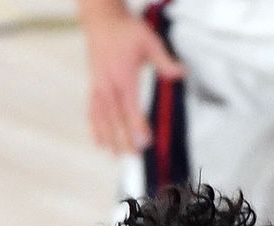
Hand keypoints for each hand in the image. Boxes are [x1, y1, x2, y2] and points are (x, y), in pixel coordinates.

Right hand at [82, 6, 184, 152]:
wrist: (101, 20)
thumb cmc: (126, 30)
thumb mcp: (149, 41)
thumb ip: (164, 61)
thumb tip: (181, 74)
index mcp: (123, 77)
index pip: (130, 108)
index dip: (137, 127)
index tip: (144, 142)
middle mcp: (107, 86)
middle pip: (115, 119)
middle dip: (123, 138)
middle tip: (132, 156)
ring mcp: (98, 87)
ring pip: (101, 119)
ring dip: (108, 138)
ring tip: (115, 154)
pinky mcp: (93, 87)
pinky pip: (92, 112)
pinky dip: (95, 128)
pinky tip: (99, 140)